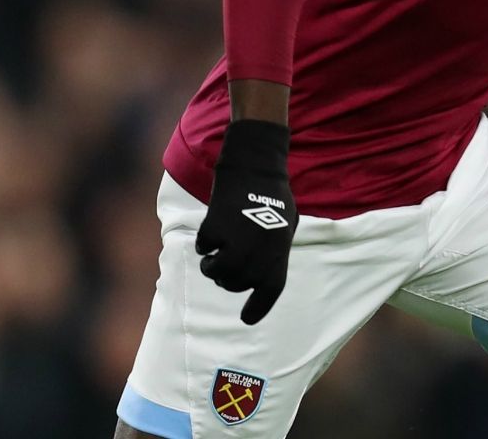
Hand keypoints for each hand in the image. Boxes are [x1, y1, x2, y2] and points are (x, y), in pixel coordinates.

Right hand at [196, 120, 296, 323]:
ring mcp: (235, 245)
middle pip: (235, 284)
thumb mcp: (283, 228)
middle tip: (226, 261)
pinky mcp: (215, 231)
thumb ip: (272, 253)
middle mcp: (257, 256)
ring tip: (217, 249)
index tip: (246, 320)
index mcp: (278, 254)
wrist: (255, 168)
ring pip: (215, 272)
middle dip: (228, 278)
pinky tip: (215, 226)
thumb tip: (258, 275)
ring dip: (212, 264)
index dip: (258, 308)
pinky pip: (203, 248)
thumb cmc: (272, 195)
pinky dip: (205, 240)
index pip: (269, 291)